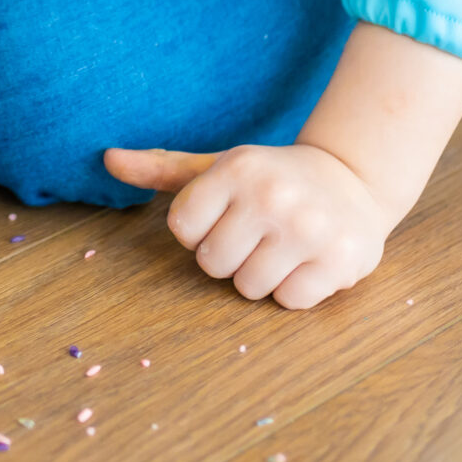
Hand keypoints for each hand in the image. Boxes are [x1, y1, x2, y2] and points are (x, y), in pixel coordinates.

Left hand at [102, 142, 394, 310]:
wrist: (354, 177)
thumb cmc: (271, 178)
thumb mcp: (219, 166)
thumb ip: (162, 168)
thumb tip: (107, 160)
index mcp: (237, 169)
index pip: (183, 229)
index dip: (199, 232)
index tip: (225, 217)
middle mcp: (272, 196)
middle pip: (213, 264)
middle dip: (230, 257)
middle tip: (257, 234)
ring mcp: (309, 229)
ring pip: (248, 287)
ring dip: (261, 276)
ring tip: (283, 246)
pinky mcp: (340, 259)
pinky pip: (289, 301)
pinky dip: (295, 289)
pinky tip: (309, 259)